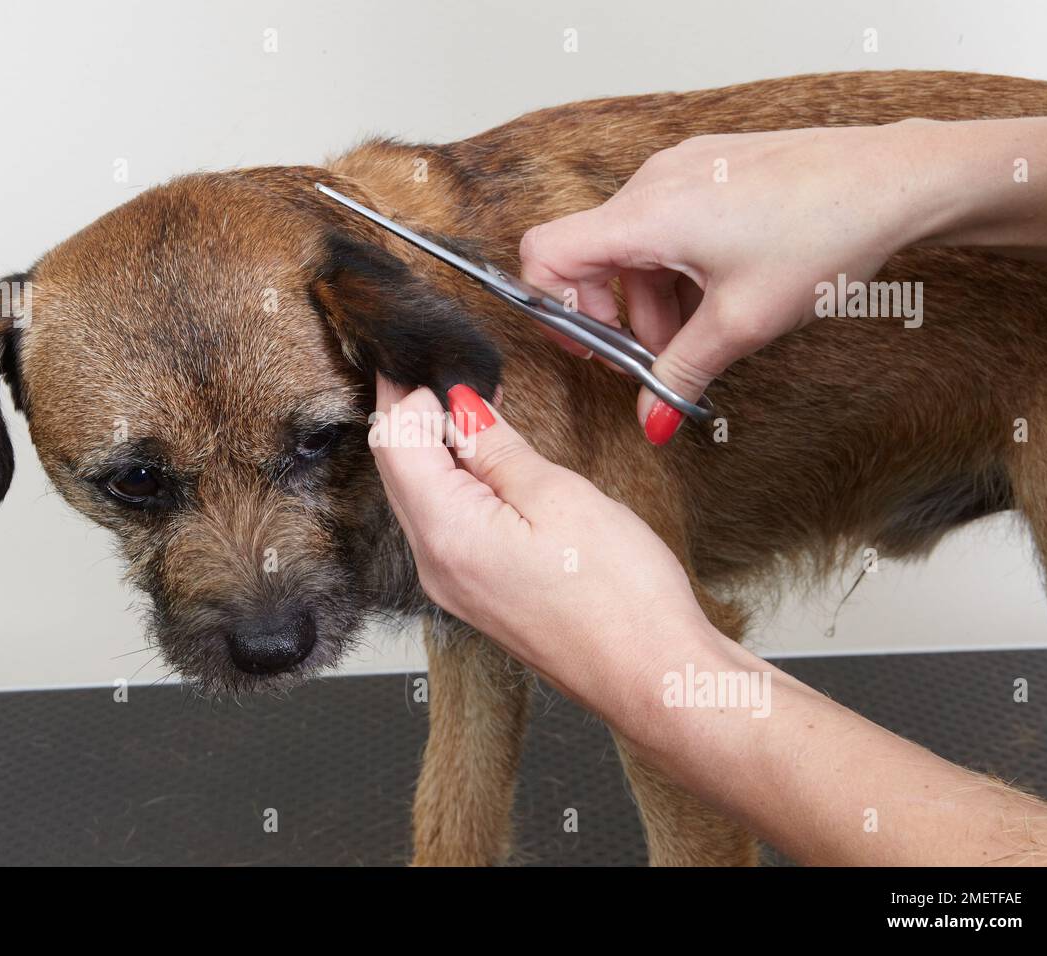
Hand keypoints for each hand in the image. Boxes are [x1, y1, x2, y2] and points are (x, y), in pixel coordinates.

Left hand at [368, 375, 715, 706]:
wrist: (653, 677)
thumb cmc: (621, 601)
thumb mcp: (560, 498)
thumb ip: (498, 448)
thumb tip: (461, 407)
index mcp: (446, 533)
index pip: (393, 441)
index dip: (410, 392)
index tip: (437, 360)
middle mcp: (435, 565)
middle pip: (397, 470)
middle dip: (415, 416)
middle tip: (450, 373)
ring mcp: (452, 586)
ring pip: (418, 497)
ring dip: (437, 450)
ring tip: (476, 413)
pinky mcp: (476, 596)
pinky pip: (444, 526)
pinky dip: (455, 486)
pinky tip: (489, 467)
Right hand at [518, 122, 938, 442]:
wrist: (896, 180)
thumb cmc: (824, 234)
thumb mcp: (742, 323)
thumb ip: (681, 374)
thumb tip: (649, 421)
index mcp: (646, 214)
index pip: (546, 252)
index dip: (554, 307)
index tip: (593, 347)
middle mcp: (653, 182)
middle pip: (594, 259)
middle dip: (620, 318)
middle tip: (661, 359)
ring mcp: (683, 170)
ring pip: (636, 248)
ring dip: (655, 301)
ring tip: (707, 335)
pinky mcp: (711, 169)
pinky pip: (668, 226)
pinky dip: (680, 271)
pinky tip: (724, 297)